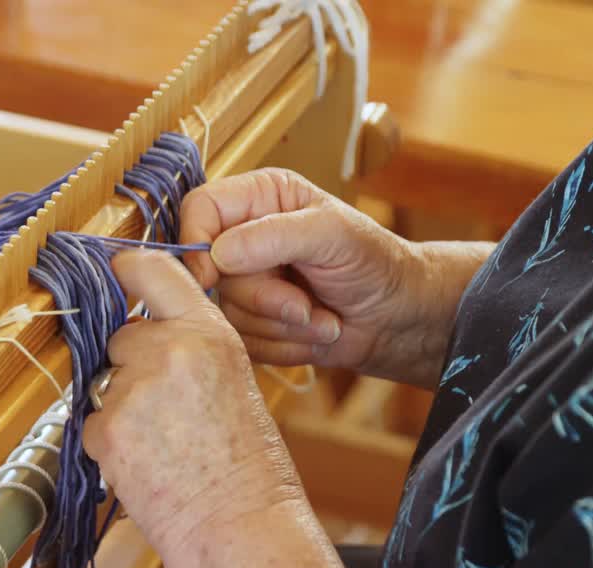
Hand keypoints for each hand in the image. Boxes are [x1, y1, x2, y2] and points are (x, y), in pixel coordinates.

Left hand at [81, 250, 298, 554]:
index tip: (115, 271)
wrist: (239, 527)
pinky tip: (146, 464)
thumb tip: (142, 339)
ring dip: (119, 408)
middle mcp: (168, 350)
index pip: (154, 271)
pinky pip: (91, 423)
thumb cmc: (246, 467)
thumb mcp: (232, 382)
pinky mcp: (105, 428)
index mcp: (209, 333)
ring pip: (103, 383)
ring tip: (162, 444)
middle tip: (165, 411)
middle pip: (121, 336)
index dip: (127, 270)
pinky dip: (109, 444)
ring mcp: (132, 389)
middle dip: (130, 366)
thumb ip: (190, 350)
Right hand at [181, 168, 490, 388]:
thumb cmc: (375, 263)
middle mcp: (244, 237)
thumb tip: (216, 254)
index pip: (198, 208)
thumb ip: (273, 235)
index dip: (195, 242)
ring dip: (280, 324)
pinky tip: (313, 332)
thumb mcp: (332, 235)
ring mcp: (246, 283)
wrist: (397, 318)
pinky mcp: (251, 322)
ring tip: (319, 316)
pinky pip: (241, 341)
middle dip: (263, 297)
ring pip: (225, 312)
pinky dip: (282, 345)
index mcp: (258, 198)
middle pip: (208, 272)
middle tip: (304, 302)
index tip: (210, 276)